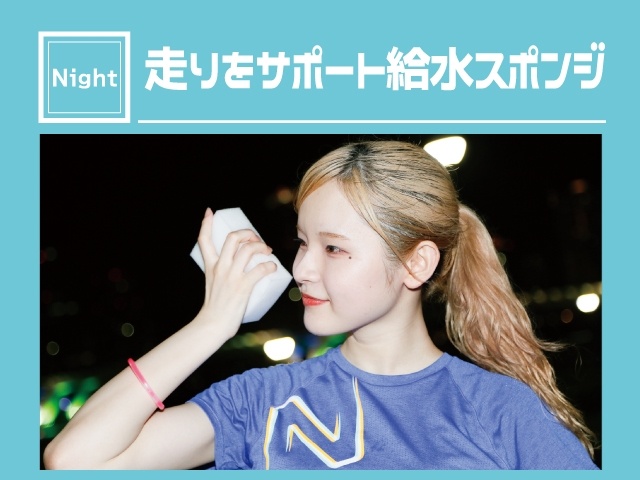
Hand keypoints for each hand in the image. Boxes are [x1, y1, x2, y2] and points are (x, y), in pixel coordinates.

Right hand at [195, 208, 276, 338]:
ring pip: (248, 250)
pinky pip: (260, 269)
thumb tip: (241, 270)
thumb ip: (222, 275)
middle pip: (233, 238)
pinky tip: (272, 266)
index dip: (206, 223)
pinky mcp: (242, 287)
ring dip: (261, 246)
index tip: (210, 212)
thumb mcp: (213, 285)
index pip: (204, 240)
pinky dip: (269, 265)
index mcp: (210, 266)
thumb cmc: (215, 308)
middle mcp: (220, 268)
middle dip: (248, 233)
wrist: (212, 325)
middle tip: (257, 240)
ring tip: (267, 252)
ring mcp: (231, 276)